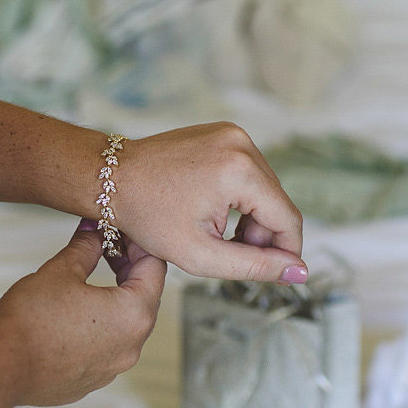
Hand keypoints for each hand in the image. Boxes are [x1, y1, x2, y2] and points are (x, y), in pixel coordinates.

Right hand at [0, 220, 166, 406]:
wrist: (3, 366)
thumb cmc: (32, 320)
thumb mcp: (62, 270)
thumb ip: (87, 247)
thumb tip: (94, 231)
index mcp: (134, 314)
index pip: (155, 268)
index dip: (139, 244)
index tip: (121, 233)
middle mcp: (132, 346)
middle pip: (145, 297)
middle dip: (128, 270)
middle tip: (106, 248)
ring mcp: (114, 368)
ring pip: (126, 325)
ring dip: (114, 298)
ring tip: (87, 279)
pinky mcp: (94, 380)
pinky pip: (106, 347)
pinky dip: (99, 326)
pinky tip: (73, 314)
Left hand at [115, 122, 305, 282]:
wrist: (109, 178)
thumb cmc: (146, 215)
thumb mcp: (200, 253)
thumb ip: (254, 266)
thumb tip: (298, 271)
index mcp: (240, 171)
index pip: (288, 219)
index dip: (286, 252)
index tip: (276, 274)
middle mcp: (241, 144)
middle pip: (278, 202)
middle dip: (263, 235)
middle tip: (231, 256)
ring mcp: (232, 134)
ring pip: (265, 189)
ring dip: (252, 217)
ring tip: (218, 235)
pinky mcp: (223, 133)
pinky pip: (248, 172)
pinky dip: (240, 197)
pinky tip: (213, 212)